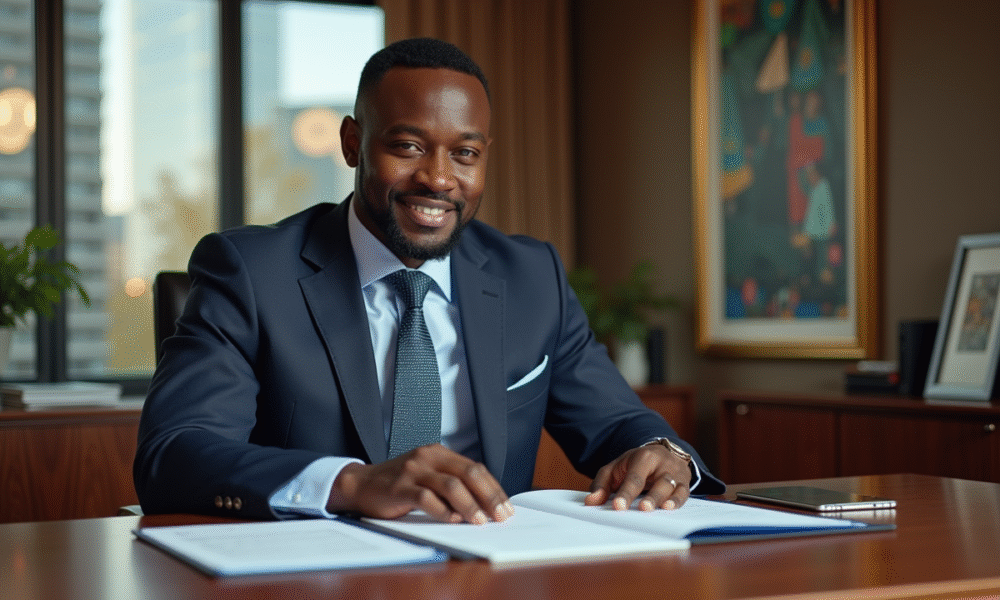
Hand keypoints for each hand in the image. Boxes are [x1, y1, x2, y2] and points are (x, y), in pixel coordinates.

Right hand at [327, 444, 513, 523]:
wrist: (361, 484)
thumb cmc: (399, 484)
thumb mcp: (428, 476)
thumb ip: (452, 483)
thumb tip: (485, 505)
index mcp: (438, 452)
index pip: (475, 468)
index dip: (494, 488)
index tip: (506, 507)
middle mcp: (428, 457)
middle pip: (468, 473)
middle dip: (489, 496)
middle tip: (500, 516)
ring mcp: (413, 471)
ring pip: (451, 485)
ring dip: (470, 505)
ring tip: (480, 521)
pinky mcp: (400, 488)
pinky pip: (427, 499)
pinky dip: (443, 511)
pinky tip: (451, 520)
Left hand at [584, 443, 690, 510]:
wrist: (663, 453)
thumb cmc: (636, 464)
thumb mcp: (616, 468)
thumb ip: (602, 484)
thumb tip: (591, 501)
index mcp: (643, 457)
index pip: (634, 477)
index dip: (626, 493)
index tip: (618, 507)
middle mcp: (662, 464)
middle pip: (657, 481)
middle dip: (650, 496)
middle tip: (642, 509)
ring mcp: (675, 473)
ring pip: (673, 487)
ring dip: (665, 500)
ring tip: (657, 509)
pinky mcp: (685, 483)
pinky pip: (685, 493)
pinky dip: (679, 501)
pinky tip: (670, 508)